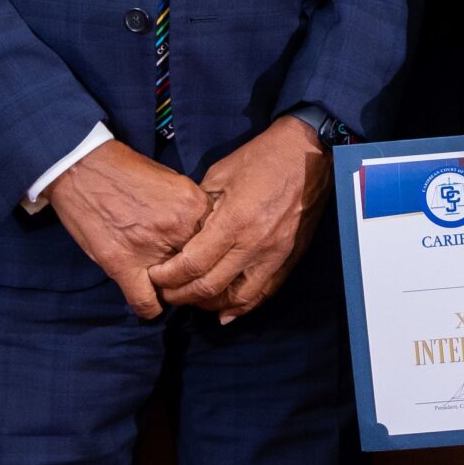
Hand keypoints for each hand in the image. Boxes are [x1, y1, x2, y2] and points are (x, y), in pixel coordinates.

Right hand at [49, 140, 213, 318]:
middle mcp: (178, 228)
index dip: (217, 252)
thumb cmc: (128, 172)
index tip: (212, 259)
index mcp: (194, 205)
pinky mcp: (121, 264)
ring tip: (172, 288)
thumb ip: (193, 210)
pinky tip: (152, 302)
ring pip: (178, 287)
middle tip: (193, 278)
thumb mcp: (175, 182)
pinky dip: (151, 307)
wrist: (84, 167)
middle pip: (204, 266)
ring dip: (176, 291)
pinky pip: (146, 301)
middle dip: (201, 274)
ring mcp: (150, 248)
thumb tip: (208, 233)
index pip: (221, 241)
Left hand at [149, 118, 331, 323]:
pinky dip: (244, 306)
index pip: (193, 264)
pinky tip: (226, 311)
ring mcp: (276, 253)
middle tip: (167, 293)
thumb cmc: (261, 157)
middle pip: (211, 287)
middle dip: (182, 295)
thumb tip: (185, 233)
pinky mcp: (290, 256)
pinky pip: (265, 291)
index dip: (168, 277)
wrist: (308, 152)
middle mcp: (255, 243)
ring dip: (211, 305)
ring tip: (194, 300)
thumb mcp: (219, 174)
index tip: (155, 276)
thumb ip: (200, 209)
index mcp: (234, 221)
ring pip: (239, 298)